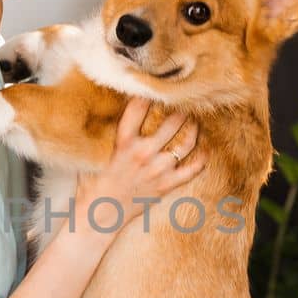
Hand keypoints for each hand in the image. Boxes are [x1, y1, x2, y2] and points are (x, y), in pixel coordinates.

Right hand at [73, 97, 205, 232]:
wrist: (98, 217)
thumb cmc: (92, 185)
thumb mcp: (92, 154)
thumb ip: (102, 135)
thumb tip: (102, 114)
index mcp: (123, 143)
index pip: (138, 107)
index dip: (148, 91)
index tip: (155, 81)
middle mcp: (143, 153)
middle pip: (171, 121)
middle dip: (179, 107)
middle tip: (183, 99)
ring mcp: (157, 170)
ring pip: (186, 142)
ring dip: (193, 128)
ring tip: (194, 119)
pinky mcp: (166, 185)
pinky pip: (193, 169)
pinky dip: (202, 158)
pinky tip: (205, 148)